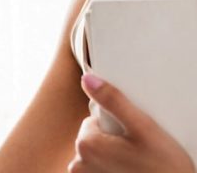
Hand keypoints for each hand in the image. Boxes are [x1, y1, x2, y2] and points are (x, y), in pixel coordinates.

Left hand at [68, 74, 194, 172]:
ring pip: (99, 154)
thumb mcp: (143, 127)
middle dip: (114, 139)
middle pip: (95, 136)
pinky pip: (101, 168)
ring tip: (137, 162)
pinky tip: (132, 171)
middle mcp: (79, 164)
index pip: (93, 119)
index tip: (132, 134)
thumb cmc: (164, 169)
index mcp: (86, 145)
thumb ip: (113, 100)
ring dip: (114, 155)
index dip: (115, 123)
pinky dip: (113, 168)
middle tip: (138, 149)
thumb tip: (89, 79)